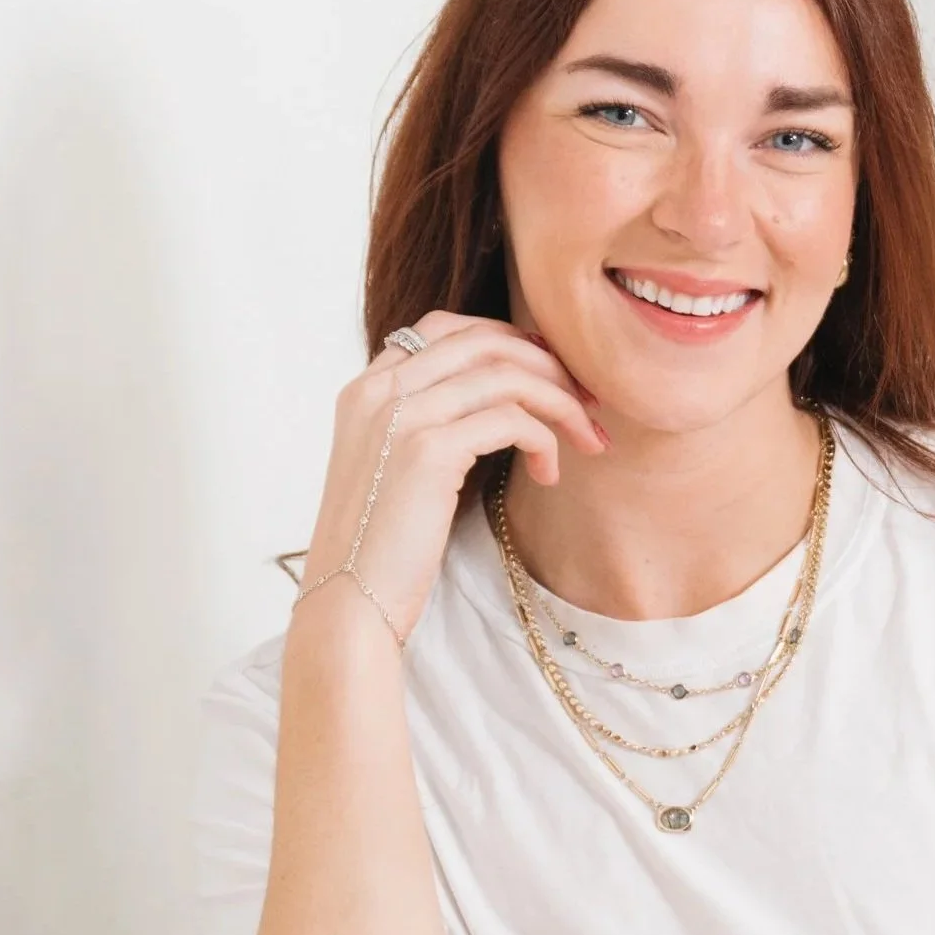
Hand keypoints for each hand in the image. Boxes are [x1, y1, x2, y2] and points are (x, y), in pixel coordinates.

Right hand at [294, 310, 605, 642]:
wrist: (348, 605)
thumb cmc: (380, 553)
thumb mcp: (392, 472)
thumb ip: (423, 428)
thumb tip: (495, 410)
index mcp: (364, 391)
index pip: (443, 330)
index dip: (506, 341)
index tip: (547, 372)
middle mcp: (377, 391)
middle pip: (482, 341)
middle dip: (547, 365)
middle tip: (586, 400)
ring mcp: (399, 416)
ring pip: (505, 374)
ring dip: (560, 403)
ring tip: (586, 439)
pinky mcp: (427, 451)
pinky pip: (511, 419)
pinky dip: (543, 439)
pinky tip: (547, 473)